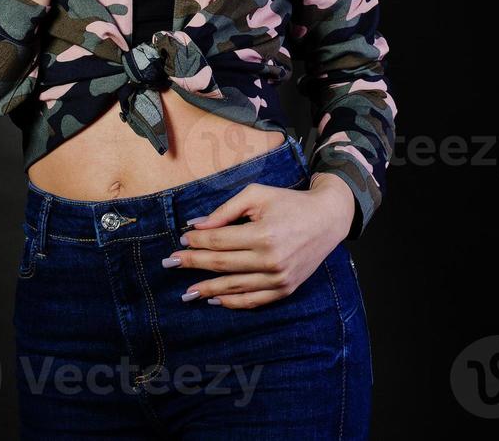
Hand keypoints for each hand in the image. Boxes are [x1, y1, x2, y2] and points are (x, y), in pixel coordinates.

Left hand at [163, 177, 354, 308]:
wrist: (327, 219)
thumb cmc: (289, 202)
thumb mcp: (257, 195)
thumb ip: (226, 210)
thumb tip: (197, 226)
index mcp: (263, 234)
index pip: (219, 241)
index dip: (197, 242)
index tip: (181, 242)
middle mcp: (271, 260)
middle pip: (221, 264)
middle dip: (193, 264)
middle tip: (171, 264)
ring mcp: (279, 278)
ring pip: (234, 287)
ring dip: (207, 290)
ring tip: (187, 292)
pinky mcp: (286, 289)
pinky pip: (254, 300)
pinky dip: (233, 302)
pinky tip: (215, 300)